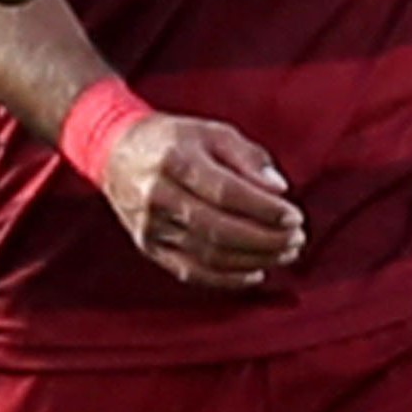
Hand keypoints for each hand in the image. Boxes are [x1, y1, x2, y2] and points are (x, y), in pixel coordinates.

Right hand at [104, 113, 306, 289]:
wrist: (115, 151)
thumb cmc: (173, 139)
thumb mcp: (213, 132)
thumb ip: (249, 157)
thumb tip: (279, 189)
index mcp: (175, 160)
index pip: (226, 192)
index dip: (265, 209)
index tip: (294, 216)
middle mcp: (158, 195)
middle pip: (219, 229)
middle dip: (265, 240)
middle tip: (296, 240)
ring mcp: (150, 226)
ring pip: (208, 255)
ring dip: (254, 260)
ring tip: (284, 254)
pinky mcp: (148, 247)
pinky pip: (191, 272)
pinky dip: (228, 279)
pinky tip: (256, 273)